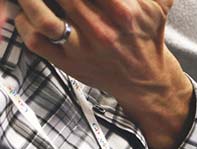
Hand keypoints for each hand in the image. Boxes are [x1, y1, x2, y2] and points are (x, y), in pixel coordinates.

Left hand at [14, 0, 193, 148]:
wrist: (146, 79)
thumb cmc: (147, 38)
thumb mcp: (158, 7)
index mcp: (124, 12)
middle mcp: (101, 30)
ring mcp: (82, 48)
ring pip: (43, 19)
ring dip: (31, 2)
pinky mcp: (68, 62)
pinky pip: (36, 41)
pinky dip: (25, 23)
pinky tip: (29, 13)